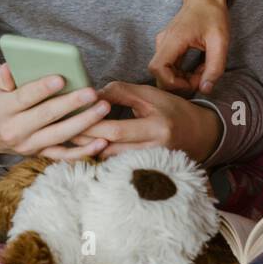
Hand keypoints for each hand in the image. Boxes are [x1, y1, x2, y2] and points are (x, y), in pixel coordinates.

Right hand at [0, 62, 111, 160]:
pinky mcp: (40, 153)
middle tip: (91, 92)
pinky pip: (64, 155)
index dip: (42, 89)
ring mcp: (28, 145)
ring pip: (59, 135)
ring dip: (84, 123)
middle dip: (71, 104)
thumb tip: (11, 69)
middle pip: (46, 116)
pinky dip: (84, 152)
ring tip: (103, 108)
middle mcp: (14, 131)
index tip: (61, 78)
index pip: (24, 98)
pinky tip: (102, 142)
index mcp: (0, 110)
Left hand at [80, 80, 221, 162]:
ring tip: (69, 138)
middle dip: (84, 138)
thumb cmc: (173, 110)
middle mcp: (154, 150)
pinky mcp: (146, 170)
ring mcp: (150, 164)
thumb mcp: (150, 95)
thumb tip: (92, 95)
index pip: (117, 130)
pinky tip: (86, 148)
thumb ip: (122, 93)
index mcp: (157, 128)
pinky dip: (101, 155)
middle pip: (109, 147)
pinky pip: (117, 164)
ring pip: (110, 159)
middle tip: (63, 130)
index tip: (72, 115)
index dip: (92, 124)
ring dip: (89, 148)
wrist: (199, 134)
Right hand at [148, 0, 230, 93]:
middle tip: (201, 79)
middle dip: (179, 83)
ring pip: (164, 72)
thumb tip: (205, 89)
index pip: (157, 69)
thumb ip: (215, 67)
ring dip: (182, 79)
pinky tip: (199, 67)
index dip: (172, 83)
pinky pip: (169, 67)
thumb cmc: (213, 15)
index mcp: (173, 39)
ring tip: (203, 71)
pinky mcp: (167, 46)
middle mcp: (163, 42)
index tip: (193, 82)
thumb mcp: (220, 41)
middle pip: (159, 74)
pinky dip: (182, 73)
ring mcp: (163, 44)